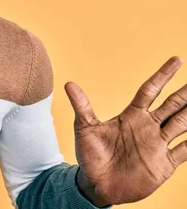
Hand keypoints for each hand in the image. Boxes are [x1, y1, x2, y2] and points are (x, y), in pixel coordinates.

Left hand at [64, 56, 186, 205]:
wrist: (96, 184)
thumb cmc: (90, 155)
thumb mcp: (84, 129)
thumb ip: (82, 106)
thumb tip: (69, 84)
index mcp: (131, 115)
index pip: (151, 90)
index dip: (163, 75)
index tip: (177, 60)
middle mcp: (148, 127)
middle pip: (173, 104)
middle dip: (186, 92)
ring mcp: (158, 144)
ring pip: (183, 122)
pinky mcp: (164, 164)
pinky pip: (185, 150)